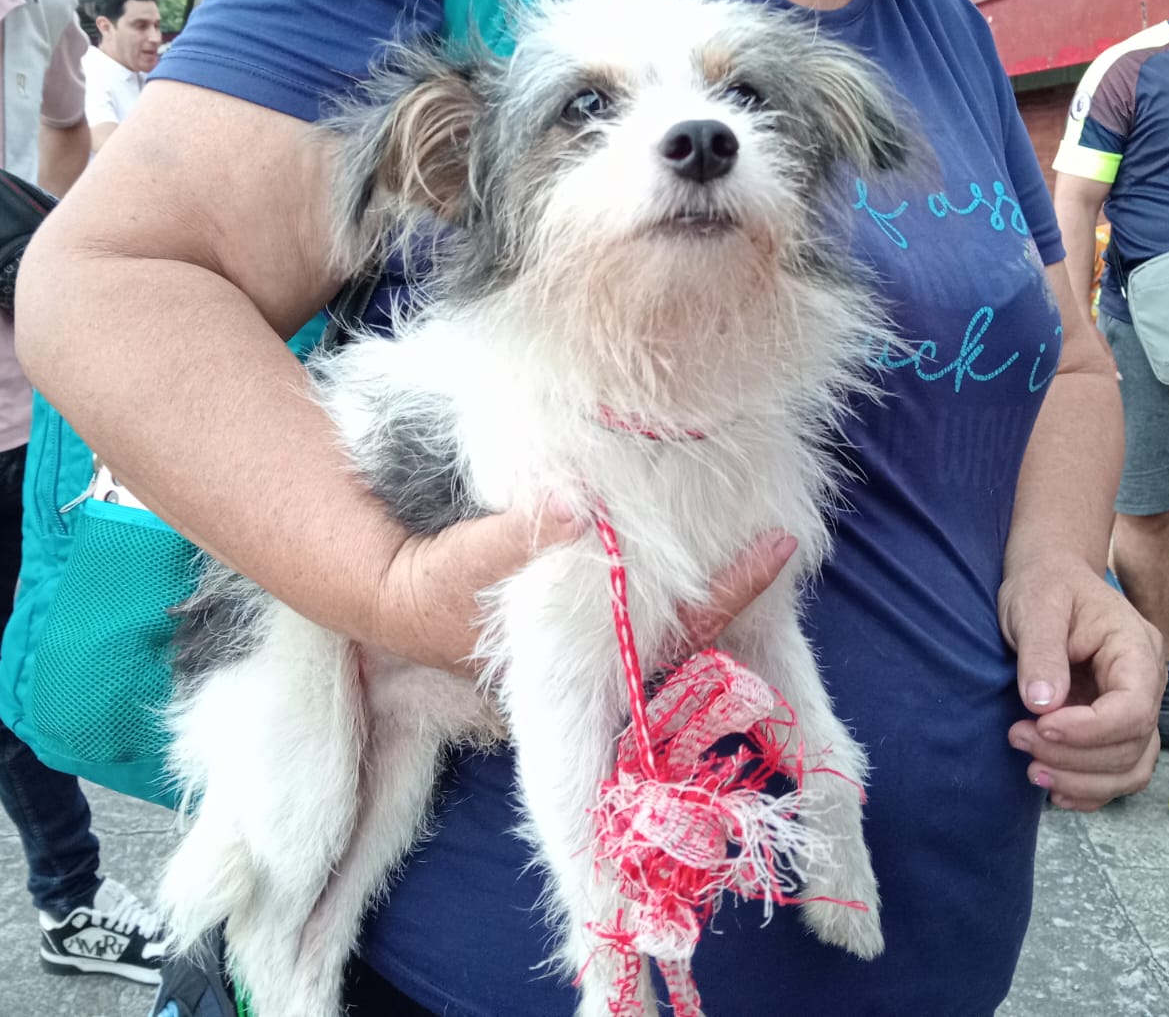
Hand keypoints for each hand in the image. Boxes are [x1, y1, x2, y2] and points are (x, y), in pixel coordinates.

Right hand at [374, 499, 796, 672]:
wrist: (385, 592)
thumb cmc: (427, 581)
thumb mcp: (464, 557)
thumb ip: (520, 534)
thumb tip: (579, 504)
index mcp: (583, 663)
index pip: (677, 630)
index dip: (731, 591)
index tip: (775, 546)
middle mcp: (599, 661)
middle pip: (689, 631)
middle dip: (736, 591)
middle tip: (782, 538)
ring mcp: (595, 640)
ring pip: (674, 618)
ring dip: (714, 584)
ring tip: (761, 535)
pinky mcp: (587, 614)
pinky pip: (649, 599)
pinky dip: (678, 574)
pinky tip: (704, 536)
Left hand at [998, 558, 1163, 811]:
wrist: (1049, 578)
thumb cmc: (1045, 584)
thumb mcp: (1035, 606)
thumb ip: (1041, 652)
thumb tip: (1042, 704)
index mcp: (1135, 649)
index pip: (1133, 709)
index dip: (1088, 731)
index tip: (1039, 724)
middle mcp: (1145, 683)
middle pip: (1133, 745)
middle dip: (1074, 756)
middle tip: (1018, 737)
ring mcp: (1133, 706)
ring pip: (1131, 767)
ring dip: (1082, 780)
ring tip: (1032, 770)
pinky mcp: (1114, 725)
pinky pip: (1118, 772)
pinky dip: (1090, 789)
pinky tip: (1055, 788)